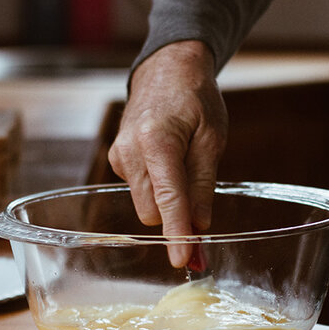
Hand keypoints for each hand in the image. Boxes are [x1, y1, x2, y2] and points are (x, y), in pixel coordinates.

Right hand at [108, 40, 227, 266]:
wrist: (167, 69)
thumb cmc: (195, 99)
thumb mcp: (212, 139)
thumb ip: (203, 185)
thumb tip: (200, 227)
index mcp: (157, 142)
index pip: (168, 200)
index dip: (177, 234)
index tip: (183, 260)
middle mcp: (130, 151)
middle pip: (152, 211)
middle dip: (176, 217)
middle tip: (201, 210)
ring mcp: (119, 156)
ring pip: (145, 204)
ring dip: (167, 201)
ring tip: (184, 166)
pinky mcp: (117, 160)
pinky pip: (140, 190)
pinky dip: (157, 187)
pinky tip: (167, 162)